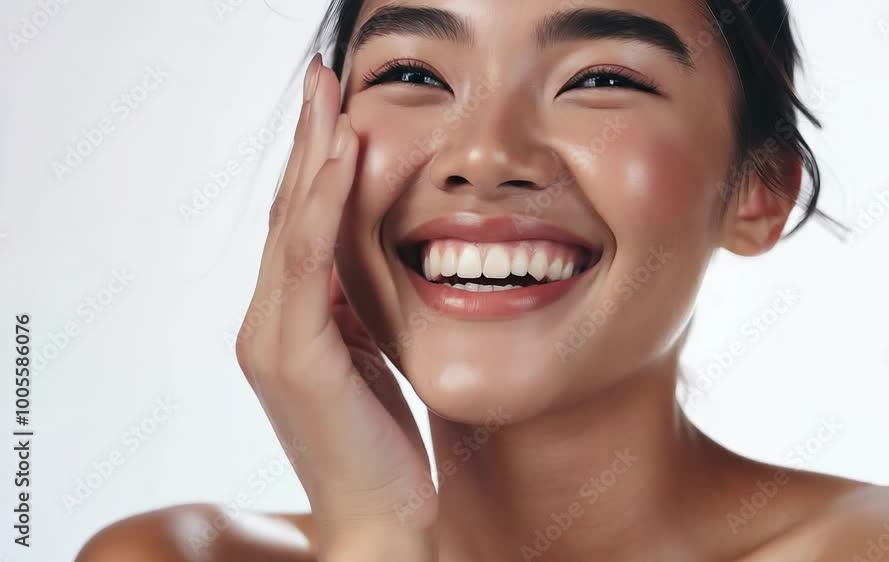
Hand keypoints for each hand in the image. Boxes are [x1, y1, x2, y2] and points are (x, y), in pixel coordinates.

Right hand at [234, 54, 436, 558]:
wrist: (385, 518)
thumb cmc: (384, 441)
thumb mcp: (372, 353)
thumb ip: (357, 303)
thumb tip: (370, 249)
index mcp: (288, 320)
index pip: (297, 225)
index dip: (314, 163)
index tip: (336, 106)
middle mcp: (267, 322)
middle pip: (286, 212)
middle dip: (308, 140)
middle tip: (324, 76)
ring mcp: (273, 339)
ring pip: (292, 228)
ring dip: (314, 156)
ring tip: (331, 96)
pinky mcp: (295, 357)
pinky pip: (309, 266)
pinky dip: (324, 207)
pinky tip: (344, 161)